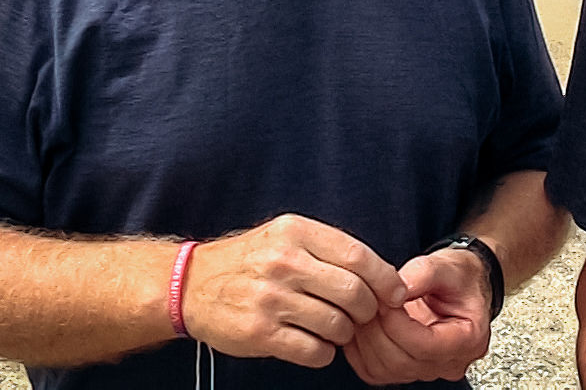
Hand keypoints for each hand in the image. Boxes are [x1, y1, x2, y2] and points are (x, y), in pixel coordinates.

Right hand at [181, 214, 407, 369]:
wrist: (191, 285)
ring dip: (345, 333)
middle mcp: (283, 263)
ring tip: (334, 328)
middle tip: (362, 314)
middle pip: (353, 292)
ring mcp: (271, 299)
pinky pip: (315, 351)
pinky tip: (314, 343)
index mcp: (295, 232)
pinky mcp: (260, 334)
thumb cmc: (249, 261)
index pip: (358, 256)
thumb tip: (381, 274)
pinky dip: (324, 352)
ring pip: (337, 324)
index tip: (395, 294)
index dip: (385, 279)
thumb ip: (328, 249)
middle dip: (368, 309)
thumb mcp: (285, 235)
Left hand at [343, 248, 491, 384]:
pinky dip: (359, 348)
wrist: (459, 284)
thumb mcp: (447, 265)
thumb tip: (394, 287)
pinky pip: (372, 370)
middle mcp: (449, 362)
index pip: (424, 345)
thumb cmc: (460, 277)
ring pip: (383, 370)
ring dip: (365, 338)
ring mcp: (426, 369)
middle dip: (377, 329)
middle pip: (401, 361)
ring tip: (365, 306)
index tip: (384, 297)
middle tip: (369, 298)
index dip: (396, 323)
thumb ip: (423, 273)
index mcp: (468, 339)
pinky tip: (362, 321)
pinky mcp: (405, 369)